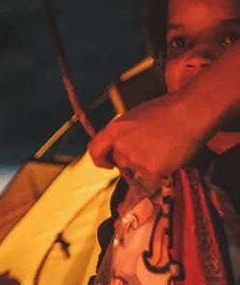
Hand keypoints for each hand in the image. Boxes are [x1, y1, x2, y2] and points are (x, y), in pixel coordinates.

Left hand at [88, 90, 211, 185]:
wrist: (190, 113)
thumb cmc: (165, 110)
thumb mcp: (134, 117)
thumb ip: (122, 133)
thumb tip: (119, 145)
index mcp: (114, 131)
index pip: (95, 150)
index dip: (99, 159)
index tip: (106, 163)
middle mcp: (121, 148)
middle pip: (120, 161)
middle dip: (131, 159)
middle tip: (150, 148)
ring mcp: (136, 160)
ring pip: (137, 169)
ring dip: (147, 163)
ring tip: (164, 147)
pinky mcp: (152, 170)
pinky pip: (153, 175)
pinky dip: (162, 168)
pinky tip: (171, 154)